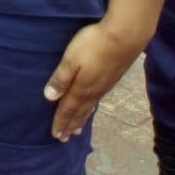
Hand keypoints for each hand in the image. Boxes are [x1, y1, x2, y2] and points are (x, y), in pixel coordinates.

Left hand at [45, 20, 148, 142]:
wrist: (125, 36)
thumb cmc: (93, 44)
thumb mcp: (71, 59)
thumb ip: (61, 78)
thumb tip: (49, 97)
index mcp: (81, 88)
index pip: (68, 109)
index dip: (61, 122)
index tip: (55, 135)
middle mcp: (93, 91)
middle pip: (79, 112)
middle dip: (70, 125)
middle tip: (64, 138)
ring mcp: (104, 86)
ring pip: (90, 108)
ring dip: (81, 119)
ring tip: (77, 129)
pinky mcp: (112, 79)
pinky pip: (98, 101)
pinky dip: (91, 109)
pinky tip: (92, 107)